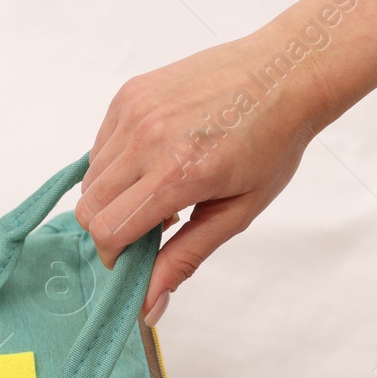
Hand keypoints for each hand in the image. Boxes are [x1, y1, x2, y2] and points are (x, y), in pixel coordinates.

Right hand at [74, 27, 331, 322]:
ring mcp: (134, 111)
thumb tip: (148, 306)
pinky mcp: (129, 94)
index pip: (107, 231)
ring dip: (114, 195)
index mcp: (179, 174)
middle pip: (88, 207)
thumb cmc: (273, 142)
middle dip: (110, 228)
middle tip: (151, 224)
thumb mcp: (237, 212)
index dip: (116, 255)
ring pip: (90, 178)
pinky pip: (100, 146)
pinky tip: (156, 157)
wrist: (287, 71)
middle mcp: (148, 139)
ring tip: (159, 187)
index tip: (138, 255)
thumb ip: (184, 258)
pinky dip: (116, 163)